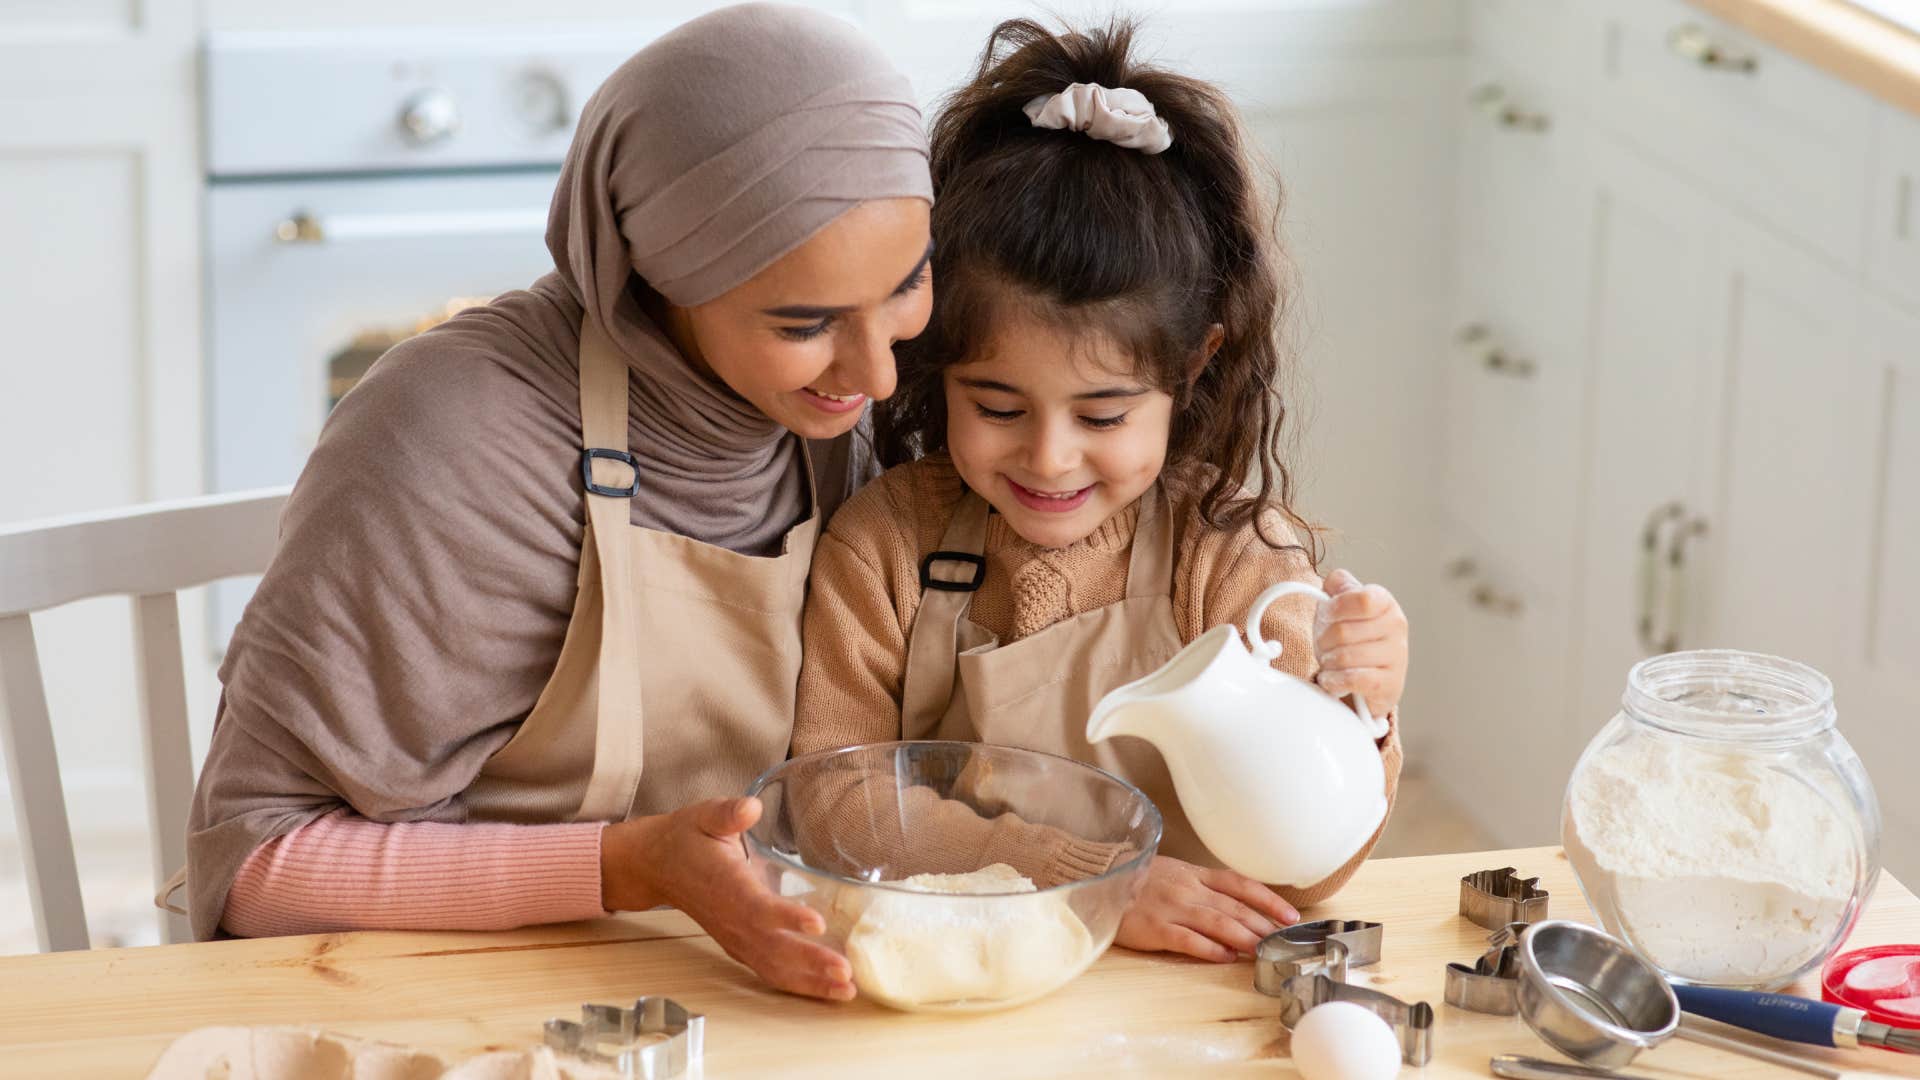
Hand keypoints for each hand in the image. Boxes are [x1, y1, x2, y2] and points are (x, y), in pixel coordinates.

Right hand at [602, 797, 854, 1000]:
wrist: (658, 865)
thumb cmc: (688, 838)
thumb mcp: (705, 816)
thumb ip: (728, 812)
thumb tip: (751, 807)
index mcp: (726, 885)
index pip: (757, 906)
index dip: (786, 917)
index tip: (817, 923)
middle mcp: (731, 919)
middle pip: (772, 947)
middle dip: (810, 962)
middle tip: (845, 972)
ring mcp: (735, 937)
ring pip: (772, 967)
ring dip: (809, 982)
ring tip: (846, 991)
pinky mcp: (739, 946)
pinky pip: (768, 971)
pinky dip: (797, 985)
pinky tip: (826, 991)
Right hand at [1113, 855, 1299, 961]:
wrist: (1100, 880)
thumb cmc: (1139, 880)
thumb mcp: (1175, 872)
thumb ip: (1204, 886)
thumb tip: (1238, 906)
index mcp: (1195, 874)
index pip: (1241, 884)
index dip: (1269, 900)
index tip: (1291, 916)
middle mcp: (1188, 889)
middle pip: (1235, 907)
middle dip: (1264, 925)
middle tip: (1285, 941)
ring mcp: (1172, 908)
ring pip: (1218, 923)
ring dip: (1245, 938)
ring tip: (1264, 951)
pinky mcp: (1155, 928)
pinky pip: (1187, 939)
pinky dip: (1210, 948)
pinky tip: (1226, 957)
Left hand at [1314, 568, 1408, 718]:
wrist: (1365, 677)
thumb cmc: (1350, 637)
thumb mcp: (1340, 605)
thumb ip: (1337, 586)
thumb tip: (1335, 580)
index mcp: (1385, 602)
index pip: (1362, 600)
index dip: (1335, 608)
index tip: (1326, 616)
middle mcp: (1397, 627)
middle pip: (1344, 631)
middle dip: (1323, 641)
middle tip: (1325, 645)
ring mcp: (1398, 656)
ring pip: (1345, 657)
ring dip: (1328, 662)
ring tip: (1331, 662)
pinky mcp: (1391, 684)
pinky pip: (1353, 680)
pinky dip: (1334, 681)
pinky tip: (1333, 679)